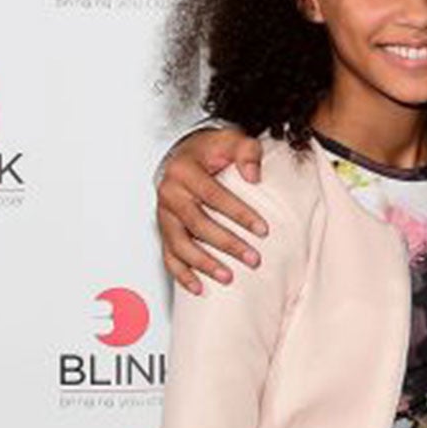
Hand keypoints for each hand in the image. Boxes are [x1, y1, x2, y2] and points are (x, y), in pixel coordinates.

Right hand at [158, 128, 266, 292]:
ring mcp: (163, 213)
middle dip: (227, 244)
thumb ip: (247, 152)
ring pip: (180, 244)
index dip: (239, 214)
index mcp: (184, 170)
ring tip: (228, 277)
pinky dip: (181, 273)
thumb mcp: (233, 140)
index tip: (263, 230)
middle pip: (197, 223)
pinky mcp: (164, 228)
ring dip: (204, 263)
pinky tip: (198, 287)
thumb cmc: (212, 149)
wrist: (188, 153)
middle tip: (253, 258)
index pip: (214, 196)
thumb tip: (254, 176)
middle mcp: (169, 192)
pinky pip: (168, 255)